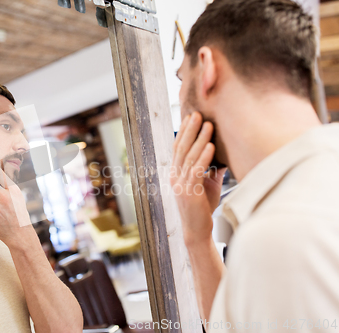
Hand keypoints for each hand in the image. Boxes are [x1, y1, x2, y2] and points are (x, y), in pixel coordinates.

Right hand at [170, 112, 225, 246]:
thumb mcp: (207, 185)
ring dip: (199, 139)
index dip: (183, 132)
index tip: (190, 117)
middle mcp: (175, 177)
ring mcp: (180, 185)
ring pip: (189, 157)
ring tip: (207, 125)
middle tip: (197, 113)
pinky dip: (204, 157)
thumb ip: (211, 169)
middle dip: (189, 130)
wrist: (197, 231)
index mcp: (176, 174)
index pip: (178, 149)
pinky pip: (196, 171)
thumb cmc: (202, 208)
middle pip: (181, 149)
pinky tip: (210, 146)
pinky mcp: (189, 193)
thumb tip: (222, 154)